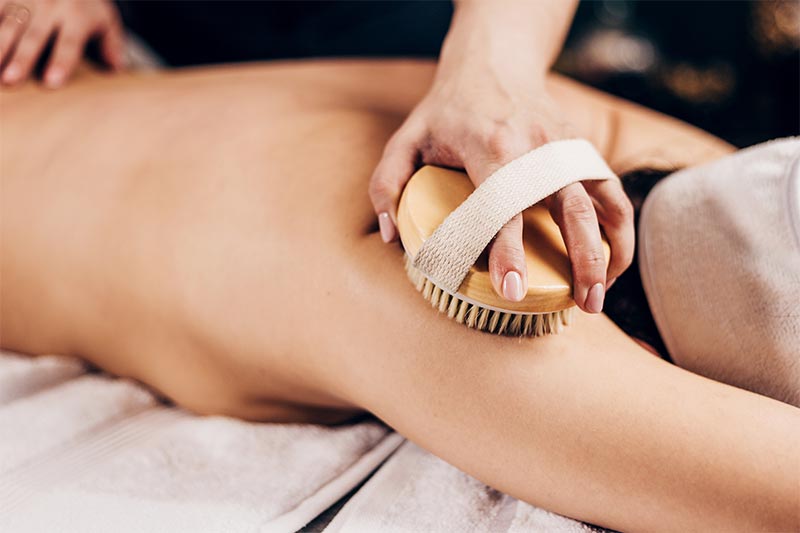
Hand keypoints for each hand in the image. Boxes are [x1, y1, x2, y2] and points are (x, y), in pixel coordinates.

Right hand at [0, 0, 123, 87]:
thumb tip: (116, 69)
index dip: (61, 62)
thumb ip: (112, 45)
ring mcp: (26, 0)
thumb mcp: (106, 21)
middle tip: (11, 81)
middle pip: (34, 36)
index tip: (52, 83)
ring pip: (8, 25)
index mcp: (77, 16)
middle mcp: (50, 6)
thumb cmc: (87, 7)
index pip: (69, 43)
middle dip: (22, 59)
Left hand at [368, 3, 632, 313]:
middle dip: (579, 260)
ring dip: (607, 252)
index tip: (512, 289)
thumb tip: (390, 236)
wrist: (494, 62)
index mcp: (492, 146)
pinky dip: (618, 231)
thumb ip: (388, 183)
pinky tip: (612, 265)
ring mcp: (566, 147)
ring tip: (598, 298)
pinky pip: (613, 193)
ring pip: (602, 203)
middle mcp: (538, 147)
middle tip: (580, 306)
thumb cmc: (446, 109)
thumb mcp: (407, 137)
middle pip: (569, 209)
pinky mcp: (582, 150)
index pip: (504, 205)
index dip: (509, 249)